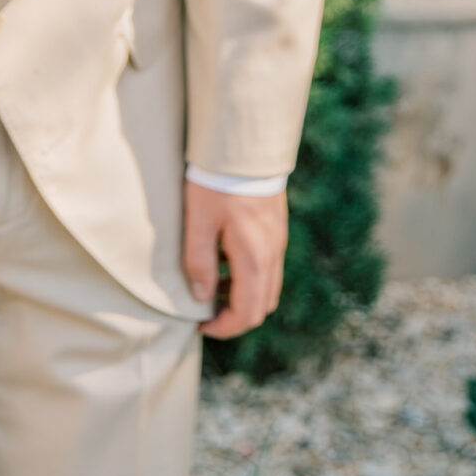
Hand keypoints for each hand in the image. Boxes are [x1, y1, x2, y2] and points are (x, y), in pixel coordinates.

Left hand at [182, 181, 287, 338]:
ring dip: (242, 296)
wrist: (244, 146)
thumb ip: (199, 262)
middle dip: (235, 316)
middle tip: (206, 311)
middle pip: (262, 306)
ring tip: (212, 285)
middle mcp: (273, 255)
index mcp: (254, 259)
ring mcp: (278, 242)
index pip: (247, 314)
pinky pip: (268, 266)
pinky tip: (225, 258)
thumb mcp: (198, 221)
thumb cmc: (216, 182)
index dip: (225, 328)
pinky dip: (249, 276)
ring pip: (268, 287)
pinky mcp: (276, 228)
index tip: (201, 326)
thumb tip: (202, 297)